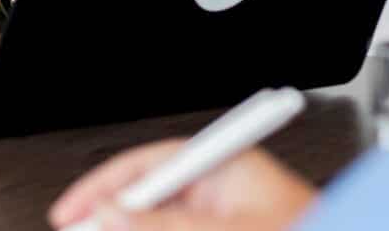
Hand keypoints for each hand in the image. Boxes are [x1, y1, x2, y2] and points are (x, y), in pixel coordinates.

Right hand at [48, 139, 316, 230]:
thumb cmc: (316, 228)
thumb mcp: (230, 229)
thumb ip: (167, 223)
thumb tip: (110, 214)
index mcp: (231, 168)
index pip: (151, 165)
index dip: (105, 187)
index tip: (73, 211)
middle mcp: (230, 192)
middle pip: (153, 200)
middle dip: (115, 219)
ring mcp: (232, 219)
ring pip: (164, 223)